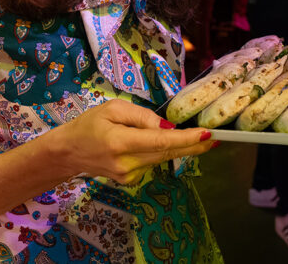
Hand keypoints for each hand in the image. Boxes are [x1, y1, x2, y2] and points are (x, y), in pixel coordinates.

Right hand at [56, 99, 216, 184]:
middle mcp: (127, 163)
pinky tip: (161, 143)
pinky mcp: (130, 180)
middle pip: (168, 153)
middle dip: (195, 145)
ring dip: (182, 147)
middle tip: (218, 138)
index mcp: (120, 142)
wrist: (68, 152)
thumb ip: (142, 116)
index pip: (160, 142)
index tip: (207, 136)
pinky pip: (153, 162)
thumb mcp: (113, 108)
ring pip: (163, 158)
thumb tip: (167, 126)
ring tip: (200, 137)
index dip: (186, 139)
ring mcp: (129, 176)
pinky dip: (162, 152)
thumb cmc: (89, 124)